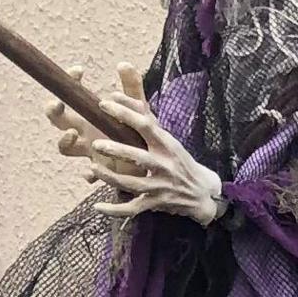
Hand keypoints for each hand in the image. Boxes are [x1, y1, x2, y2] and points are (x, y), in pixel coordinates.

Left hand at [55, 63, 221, 223]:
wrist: (204, 193)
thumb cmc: (179, 161)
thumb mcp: (168, 138)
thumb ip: (145, 117)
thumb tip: (126, 86)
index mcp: (167, 145)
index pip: (145, 125)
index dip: (124, 113)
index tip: (104, 101)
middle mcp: (165, 165)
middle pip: (138, 157)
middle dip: (116, 151)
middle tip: (95, 143)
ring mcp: (160, 187)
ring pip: (131, 184)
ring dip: (110, 177)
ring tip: (93, 167)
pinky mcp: (155, 205)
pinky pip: (132, 209)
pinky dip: (114, 210)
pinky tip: (98, 206)